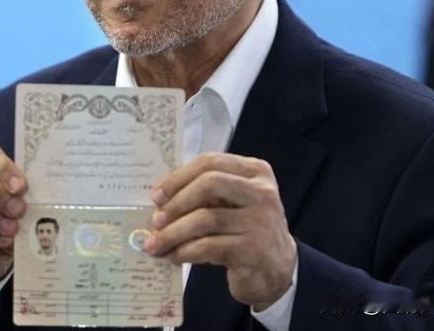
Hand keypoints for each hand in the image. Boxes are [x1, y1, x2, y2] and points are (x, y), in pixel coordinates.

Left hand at [144, 152, 295, 310]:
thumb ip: (206, 193)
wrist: (277, 271)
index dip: (178, 177)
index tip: (156, 195)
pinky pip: (208, 246)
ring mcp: (260, 221)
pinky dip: (185, 252)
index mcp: (256, 171)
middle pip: (208, 184)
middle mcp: (262, 192)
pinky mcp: (253, 250)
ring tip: (156, 244)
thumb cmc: (245, 230)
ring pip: (205, 219)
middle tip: (156, 220)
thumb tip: (160, 198)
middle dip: (176, 202)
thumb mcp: (233, 203)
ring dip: (173, 233)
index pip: (210, 162)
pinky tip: (174, 256)